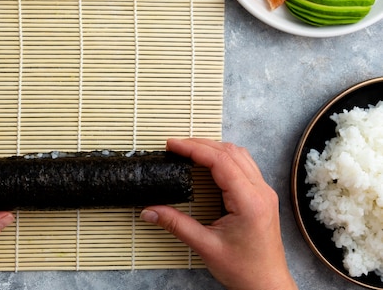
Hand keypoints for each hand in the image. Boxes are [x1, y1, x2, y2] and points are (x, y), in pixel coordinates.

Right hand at [140, 138, 296, 289]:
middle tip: (175, 145)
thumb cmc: (245, 270)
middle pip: (230, 152)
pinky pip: (244, 165)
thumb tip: (151, 210)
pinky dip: (224, 157)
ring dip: (213, 148)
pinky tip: (209, 162)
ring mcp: (264, 192)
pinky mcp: (262, 196)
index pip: (220, 161)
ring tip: (189, 149)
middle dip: (200, 144)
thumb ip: (176, 225)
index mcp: (249, 202)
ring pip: (239, 155)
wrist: (267, 285)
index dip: (194, 149)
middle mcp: (261, 192)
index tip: (173, 145)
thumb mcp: (205, 246)